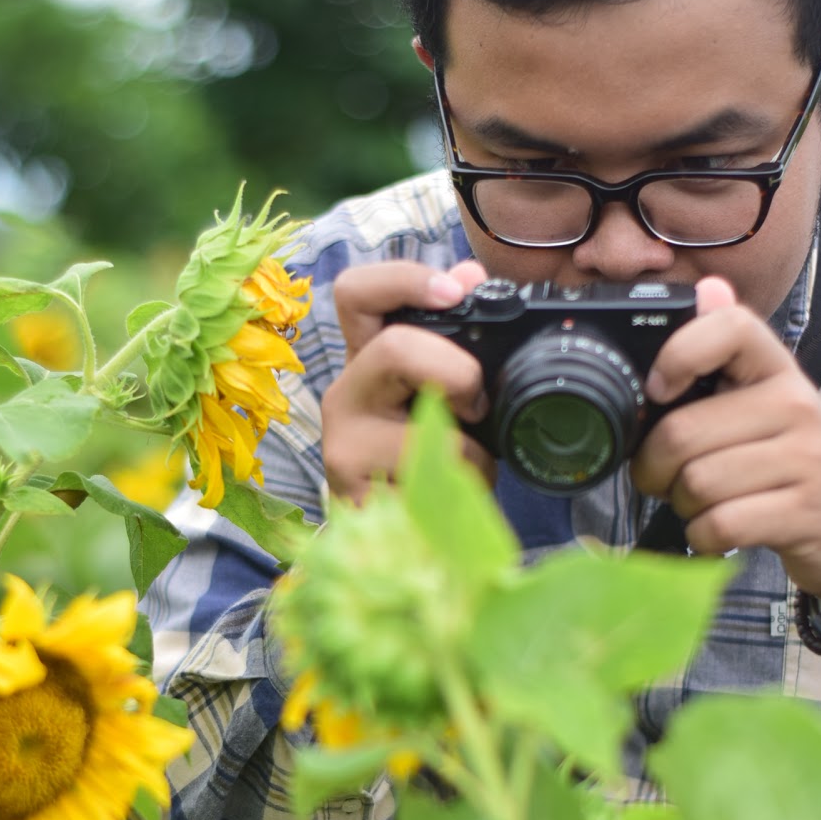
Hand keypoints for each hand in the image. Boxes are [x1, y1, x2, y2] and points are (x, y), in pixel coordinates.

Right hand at [322, 259, 489, 502]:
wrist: (405, 544)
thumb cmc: (426, 461)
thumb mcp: (448, 395)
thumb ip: (457, 339)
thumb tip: (470, 274)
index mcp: (367, 360)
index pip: (356, 293)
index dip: (404, 279)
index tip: (456, 292)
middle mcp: (345, 395)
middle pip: (394, 348)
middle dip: (457, 372)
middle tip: (476, 407)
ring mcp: (344, 447)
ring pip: (428, 427)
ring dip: (473, 453)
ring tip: (468, 472)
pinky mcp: (357, 497)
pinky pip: (435, 483)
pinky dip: (463, 492)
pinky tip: (452, 502)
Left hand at [633, 276, 820, 623]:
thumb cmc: (786, 463)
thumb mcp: (760, 405)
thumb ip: (722, 358)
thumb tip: (707, 288)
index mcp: (777, 369)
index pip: (731, 326)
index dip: (680, 352)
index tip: (658, 389)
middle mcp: (797, 403)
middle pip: (683, 431)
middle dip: (654, 468)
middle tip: (663, 478)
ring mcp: (805, 458)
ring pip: (695, 483)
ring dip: (681, 505)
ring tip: (702, 503)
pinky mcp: (802, 511)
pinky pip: (717, 524)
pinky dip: (702, 536)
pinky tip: (716, 530)